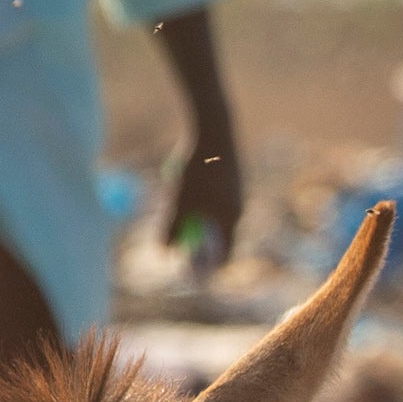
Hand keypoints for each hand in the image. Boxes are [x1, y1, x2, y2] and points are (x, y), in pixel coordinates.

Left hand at [162, 139, 244, 274]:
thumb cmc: (196, 169)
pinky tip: (186, 178)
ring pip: (213, 216)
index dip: (204, 269)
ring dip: (195, 219)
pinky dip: (199, 200)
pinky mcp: (232, 179)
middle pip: (217, 239)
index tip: (185, 272)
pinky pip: (214, 198)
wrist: (214, 129)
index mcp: (229, 221)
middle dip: (197, 245)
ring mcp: (237, 194)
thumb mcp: (177, 202)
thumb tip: (164, 252)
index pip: (221, 258)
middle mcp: (238, 210)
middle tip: (175, 244)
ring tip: (176, 198)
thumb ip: (171, 229)